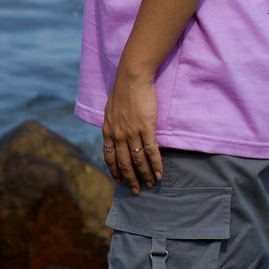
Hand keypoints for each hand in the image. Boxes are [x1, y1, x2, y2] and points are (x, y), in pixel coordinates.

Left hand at [102, 63, 162, 192]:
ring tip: (150, 184)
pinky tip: (160, 173)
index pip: (109, 157)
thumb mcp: (111, 110)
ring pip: (138, 160)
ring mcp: (132, 132)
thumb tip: (114, 133)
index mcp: (108, 131)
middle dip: (130, 179)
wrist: (132, 78)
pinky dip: (156, 164)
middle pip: (124, 163)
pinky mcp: (146, 128)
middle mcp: (118, 135)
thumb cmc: (123, 91)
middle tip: (136, 190)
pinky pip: (151, 151)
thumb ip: (113, 124)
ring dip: (144, 175)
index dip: (115, 171)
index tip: (119, 181)